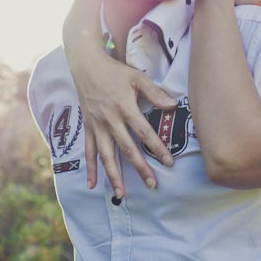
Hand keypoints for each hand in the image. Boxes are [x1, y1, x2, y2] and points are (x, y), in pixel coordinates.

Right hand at [76, 57, 176, 196]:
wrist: (86, 67)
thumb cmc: (115, 72)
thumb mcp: (137, 78)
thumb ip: (155, 93)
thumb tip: (173, 105)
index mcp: (124, 108)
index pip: (144, 132)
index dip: (157, 148)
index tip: (168, 162)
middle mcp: (110, 120)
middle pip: (127, 148)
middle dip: (140, 168)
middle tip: (152, 185)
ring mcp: (97, 126)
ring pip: (106, 155)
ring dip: (114, 176)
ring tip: (121, 194)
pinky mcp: (88, 129)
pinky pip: (89, 152)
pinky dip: (90, 169)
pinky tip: (93, 185)